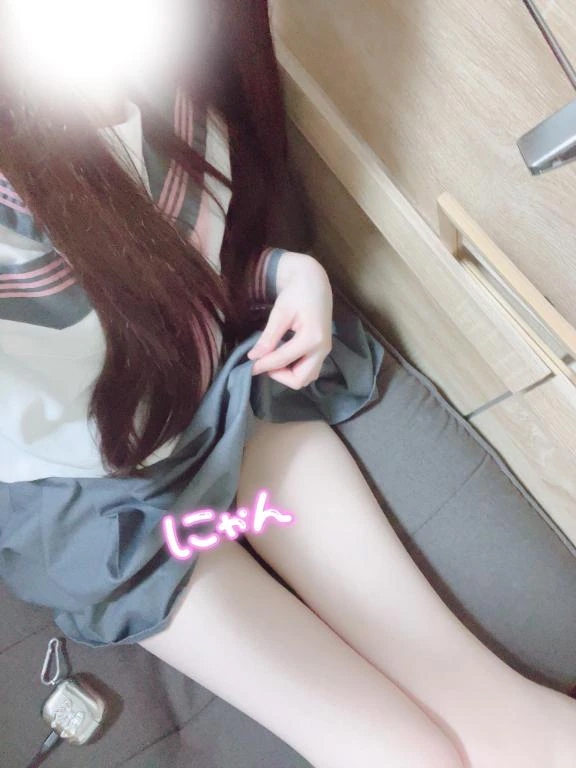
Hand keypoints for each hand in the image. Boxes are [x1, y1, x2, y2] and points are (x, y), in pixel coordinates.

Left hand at [247, 252, 332, 388]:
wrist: (315, 282)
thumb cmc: (297, 293)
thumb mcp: (280, 312)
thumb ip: (269, 337)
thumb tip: (254, 357)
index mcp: (312, 338)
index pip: (283, 360)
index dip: (263, 365)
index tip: (248, 366)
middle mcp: (322, 349)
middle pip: (300, 379)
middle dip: (279, 376)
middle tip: (264, 363)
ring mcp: (325, 351)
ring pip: (307, 378)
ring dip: (288, 375)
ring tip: (273, 359)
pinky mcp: (323, 350)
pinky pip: (309, 370)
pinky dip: (295, 370)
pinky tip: (282, 356)